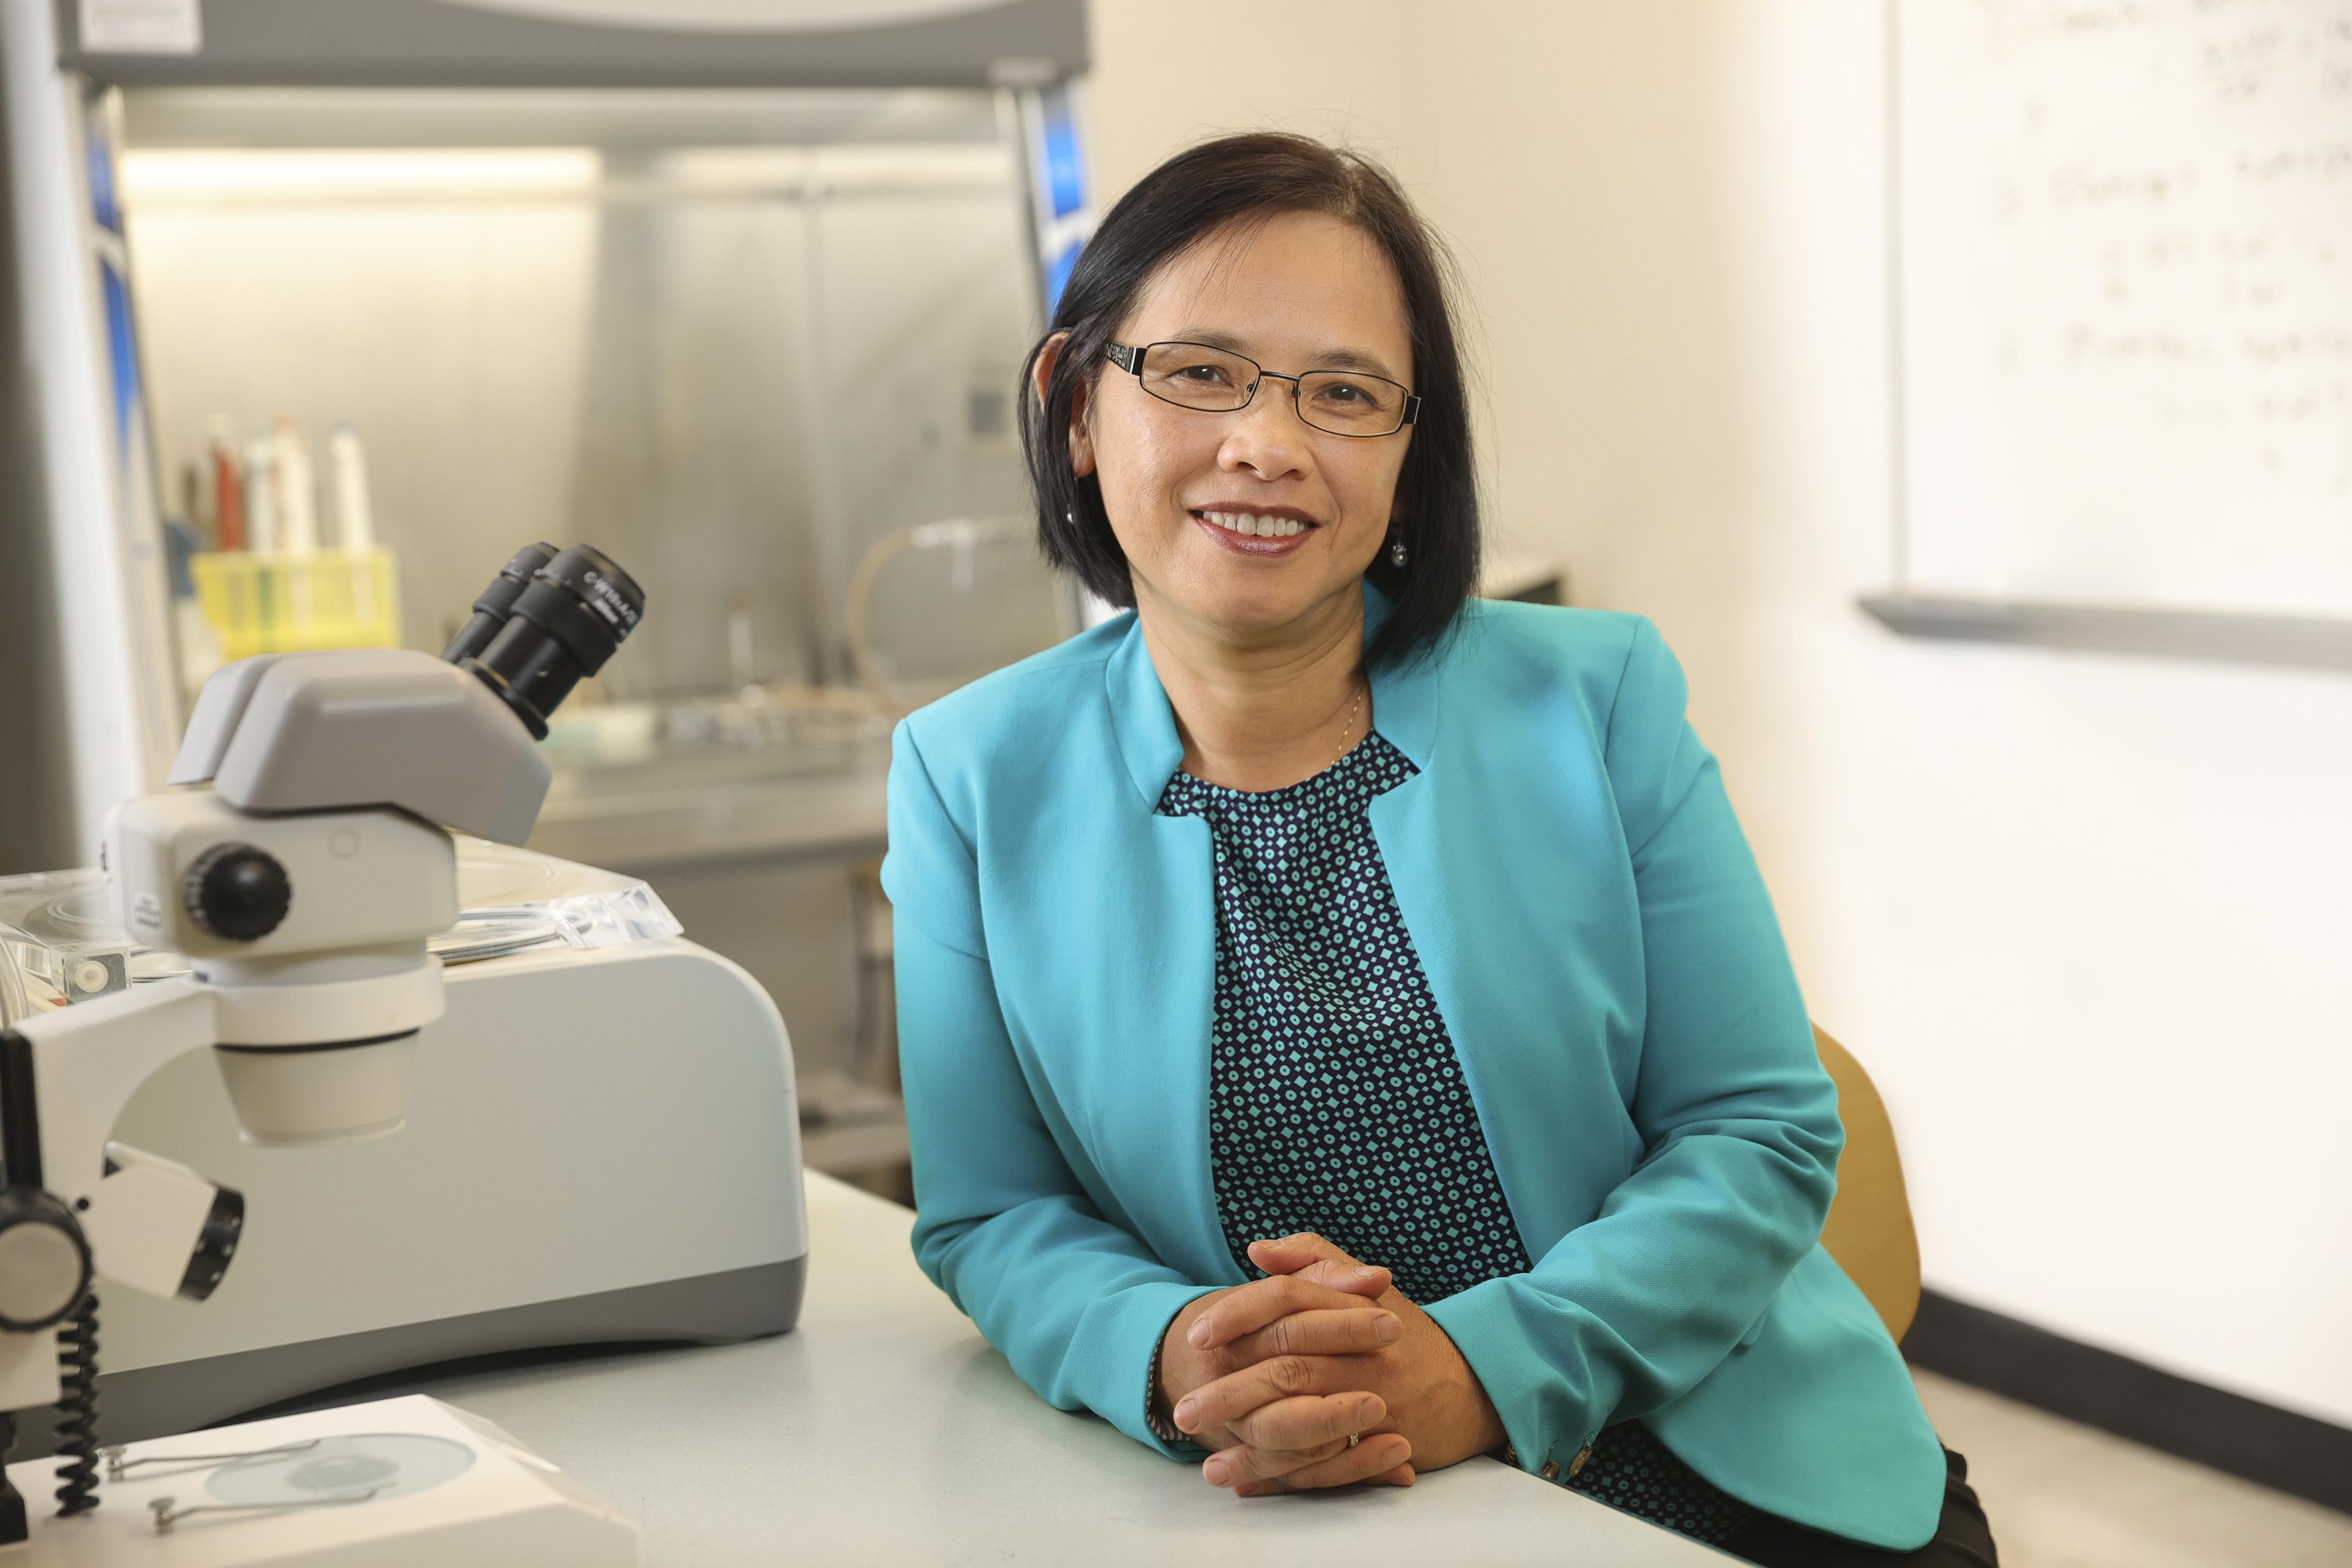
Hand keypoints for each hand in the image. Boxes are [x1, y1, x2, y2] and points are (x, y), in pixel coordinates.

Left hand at [1179, 1234, 1507, 1495]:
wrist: (1472, 1379)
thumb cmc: (1403, 1330)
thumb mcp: (1361, 1284)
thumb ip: (1311, 1260)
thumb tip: (1256, 1250)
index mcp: (1351, 1307)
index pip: (1285, 1302)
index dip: (1237, 1315)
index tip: (1195, 1336)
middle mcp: (1363, 1353)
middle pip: (1285, 1368)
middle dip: (1229, 1392)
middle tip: (1182, 1410)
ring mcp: (1375, 1400)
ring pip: (1302, 1421)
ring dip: (1249, 1446)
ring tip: (1205, 1463)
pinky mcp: (1384, 1444)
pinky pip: (1326, 1463)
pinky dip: (1282, 1475)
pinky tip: (1245, 1483)